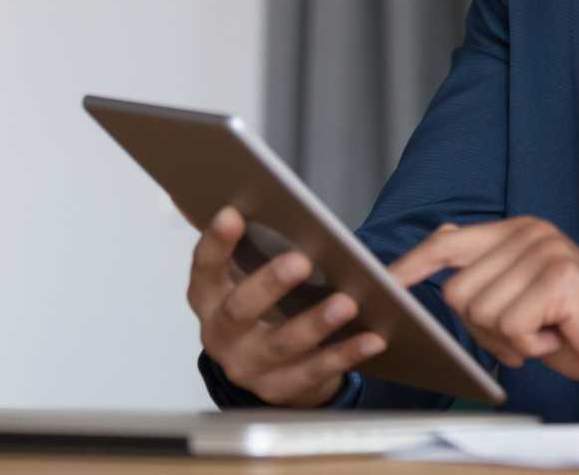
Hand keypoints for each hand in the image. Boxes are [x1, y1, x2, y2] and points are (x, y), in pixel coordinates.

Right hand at [188, 207, 386, 406]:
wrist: (272, 369)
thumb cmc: (266, 306)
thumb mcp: (251, 274)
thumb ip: (250, 240)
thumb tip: (245, 188)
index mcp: (209, 298)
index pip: (204, 269)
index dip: (216, 242)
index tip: (232, 212)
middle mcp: (221, 335)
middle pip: (239, 311)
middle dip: (269, 284)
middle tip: (301, 259)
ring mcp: (249, 366)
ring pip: (281, 344)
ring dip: (315, 323)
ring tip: (347, 302)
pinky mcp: (282, 390)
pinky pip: (316, 371)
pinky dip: (347, 353)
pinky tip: (373, 336)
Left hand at [388, 218, 578, 393]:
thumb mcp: (523, 296)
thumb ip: (487, 269)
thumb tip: (440, 237)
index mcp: (519, 232)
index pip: (448, 243)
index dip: (411, 265)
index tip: (382, 283)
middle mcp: (531, 232)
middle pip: (457, 292)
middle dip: (483, 329)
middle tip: (526, 331)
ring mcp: (547, 251)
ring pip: (480, 313)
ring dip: (508, 340)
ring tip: (545, 331)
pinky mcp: (561, 278)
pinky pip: (510, 325)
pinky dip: (529, 346)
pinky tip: (557, 335)